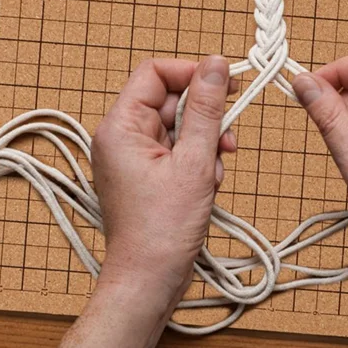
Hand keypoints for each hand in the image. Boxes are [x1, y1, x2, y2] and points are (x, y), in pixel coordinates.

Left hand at [91, 56, 235, 305]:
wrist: (149, 281)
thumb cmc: (162, 230)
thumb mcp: (195, 162)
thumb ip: (208, 109)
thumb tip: (216, 65)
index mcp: (120, 127)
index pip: (155, 73)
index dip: (192, 73)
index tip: (225, 84)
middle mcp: (120, 137)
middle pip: (170, 100)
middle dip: (205, 118)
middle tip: (228, 138)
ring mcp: (132, 158)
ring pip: (178, 127)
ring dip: (205, 143)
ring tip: (215, 171)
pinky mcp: (146, 175)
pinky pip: (176, 150)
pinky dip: (197, 161)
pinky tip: (207, 184)